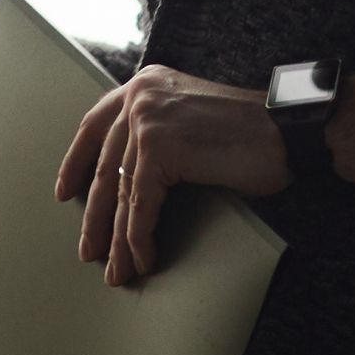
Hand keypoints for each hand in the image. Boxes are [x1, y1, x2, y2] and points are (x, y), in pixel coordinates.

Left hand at [52, 64, 282, 286]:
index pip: (95, 125)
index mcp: (144, 84)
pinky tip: (144, 260)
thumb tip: (128, 182)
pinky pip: (141, 203)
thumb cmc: (251, 134)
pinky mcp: (159, 146)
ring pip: (122, 191)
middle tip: (89, 250)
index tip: (64, 193)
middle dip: (96, 215)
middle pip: (105, 165)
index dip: (76, 163)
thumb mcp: (190, 122)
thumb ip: (159, 134)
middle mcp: (139, 96)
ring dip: (118, 238)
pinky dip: (140, 237)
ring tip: (116, 270)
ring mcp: (146, 118)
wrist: (290, 131)